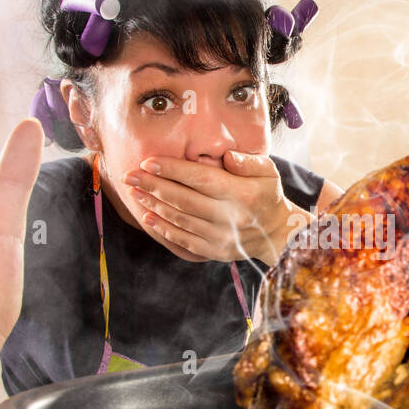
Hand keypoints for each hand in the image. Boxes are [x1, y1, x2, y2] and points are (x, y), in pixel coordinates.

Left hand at [123, 151, 300, 263]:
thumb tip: (227, 157)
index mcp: (242, 193)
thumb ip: (249, 162)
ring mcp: (222, 237)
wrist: (278, 233)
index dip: (172, 170)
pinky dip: (164, 229)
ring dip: (153, 206)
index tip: (148, 161)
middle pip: (184, 199)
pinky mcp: (215, 252)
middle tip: (129, 175)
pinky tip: (147, 217)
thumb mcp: (268, 172)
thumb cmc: (268, 195)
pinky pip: (184, 240)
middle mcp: (230, 217)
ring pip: (180, 220)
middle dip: (153, 186)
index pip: (200, 178)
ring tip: (134, 192)